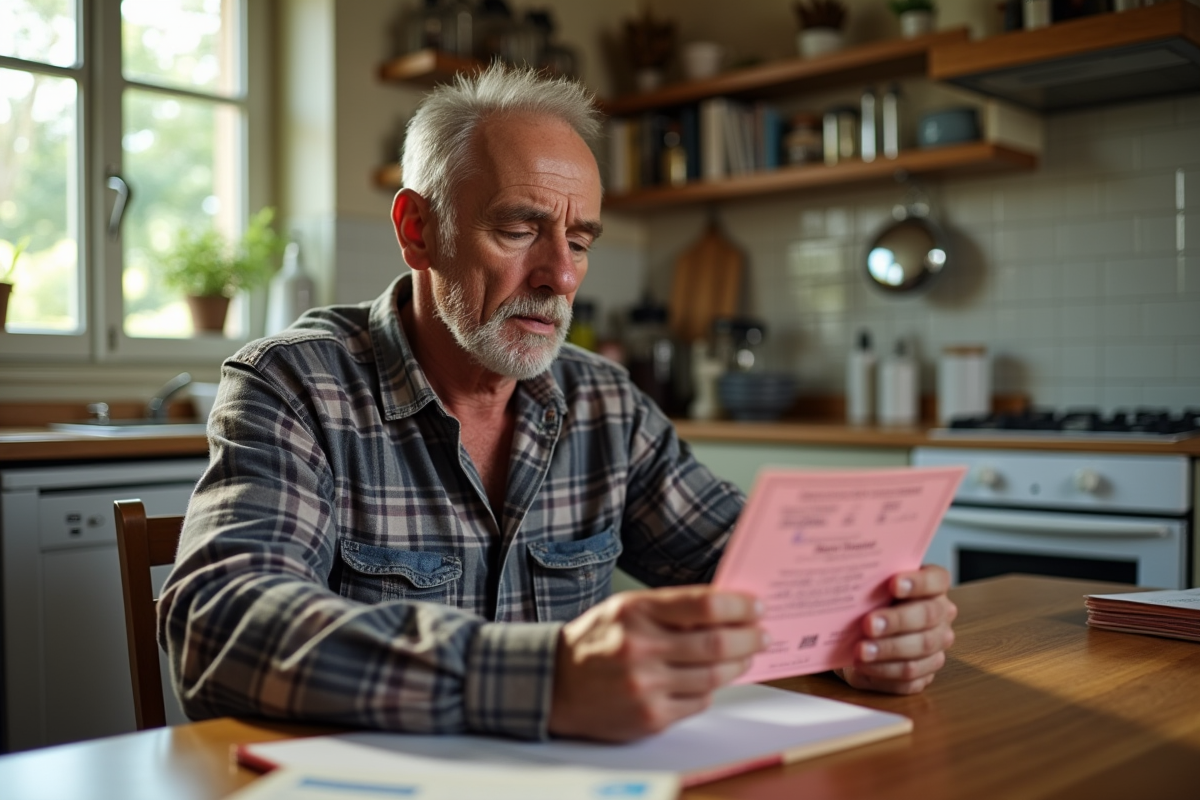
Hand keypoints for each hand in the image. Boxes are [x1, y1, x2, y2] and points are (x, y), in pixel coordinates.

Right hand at [548, 585, 766, 741]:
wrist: (556, 684)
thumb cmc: (596, 641)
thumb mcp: (626, 608)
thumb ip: (671, 607)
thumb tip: (723, 608)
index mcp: (637, 612)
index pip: (704, 605)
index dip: (739, 606)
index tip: (756, 606)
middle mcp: (641, 648)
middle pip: (716, 644)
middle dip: (749, 638)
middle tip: (762, 634)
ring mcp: (646, 685)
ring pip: (713, 677)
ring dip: (737, 665)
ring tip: (745, 656)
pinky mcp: (650, 716)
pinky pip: (698, 703)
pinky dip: (710, 690)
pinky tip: (712, 680)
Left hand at [839, 564, 956, 694]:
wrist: (860, 636)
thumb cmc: (868, 604)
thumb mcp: (869, 588)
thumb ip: (870, 580)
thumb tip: (848, 573)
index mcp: (933, 588)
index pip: (937, 580)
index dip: (918, 582)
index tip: (893, 584)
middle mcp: (941, 617)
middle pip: (927, 616)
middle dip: (896, 620)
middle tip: (868, 623)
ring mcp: (936, 647)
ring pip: (920, 649)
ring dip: (887, 650)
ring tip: (860, 650)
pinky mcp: (924, 675)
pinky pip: (909, 677)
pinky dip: (883, 672)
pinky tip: (863, 666)